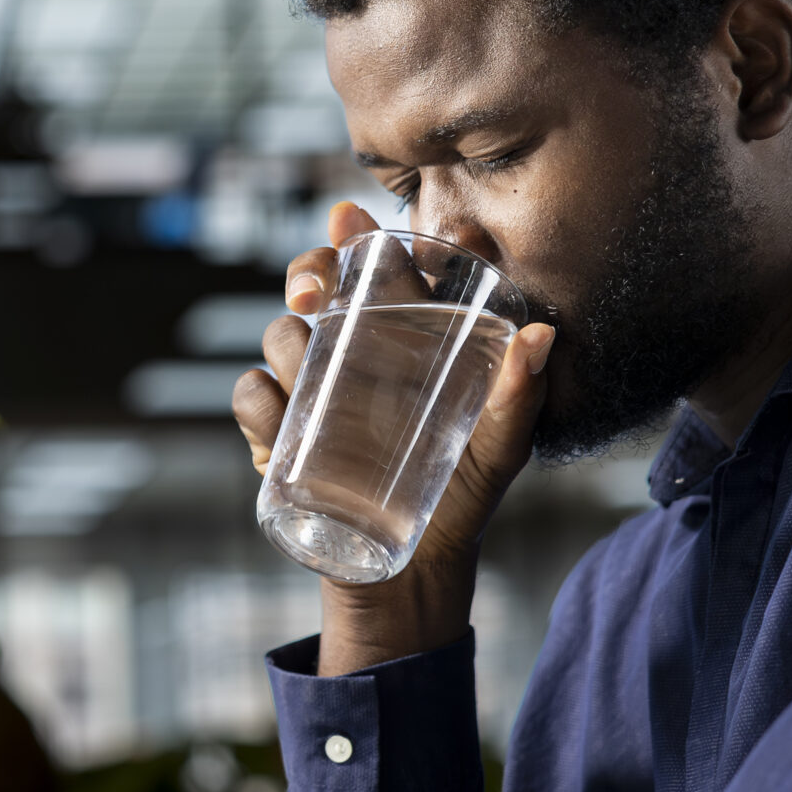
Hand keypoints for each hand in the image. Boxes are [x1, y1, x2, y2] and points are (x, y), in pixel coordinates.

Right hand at [233, 202, 555, 675]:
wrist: (412, 571)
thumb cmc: (463, 493)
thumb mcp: (502, 445)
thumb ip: (522, 394)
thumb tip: (540, 337)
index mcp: (406, 336)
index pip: (379, 266)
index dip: (360, 234)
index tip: (349, 220)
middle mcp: (353, 352)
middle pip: (315, 284)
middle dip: (307, 271)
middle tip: (316, 294)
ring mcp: (310, 391)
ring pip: (279, 335)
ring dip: (286, 339)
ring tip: (308, 361)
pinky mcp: (278, 435)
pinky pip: (250, 398)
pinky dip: (258, 402)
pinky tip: (278, 422)